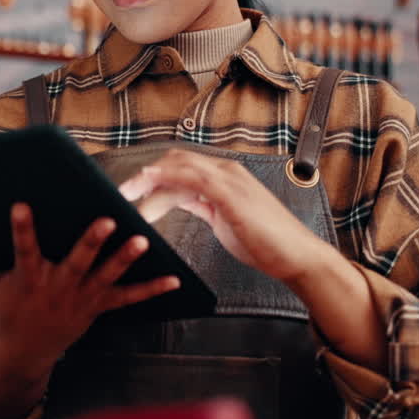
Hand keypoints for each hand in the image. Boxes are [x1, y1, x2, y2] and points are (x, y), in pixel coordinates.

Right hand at [0, 202, 179, 376]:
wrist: (27, 354)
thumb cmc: (6, 314)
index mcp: (30, 279)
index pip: (24, 249)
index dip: (21, 228)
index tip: (20, 205)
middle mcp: (59, 287)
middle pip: (77, 261)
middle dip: (92, 241)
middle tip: (107, 219)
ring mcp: (81, 299)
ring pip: (106, 276)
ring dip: (125, 259)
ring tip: (143, 240)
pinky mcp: (98, 308)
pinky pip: (127, 299)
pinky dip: (151, 290)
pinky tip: (174, 279)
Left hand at [119, 149, 325, 281]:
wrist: (296, 256)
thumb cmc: (265, 242)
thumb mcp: (226, 219)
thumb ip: (205, 205)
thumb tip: (182, 200)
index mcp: (225, 176)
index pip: (183, 165)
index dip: (155, 174)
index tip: (132, 189)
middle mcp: (226, 171)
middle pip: (176, 161)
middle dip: (146, 174)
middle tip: (122, 192)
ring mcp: (229, 180)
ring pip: (179, 168)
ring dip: (149, 181)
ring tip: (127, 198)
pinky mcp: (230, 194)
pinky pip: (191, 180)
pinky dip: (166, 182)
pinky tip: (148, 192)